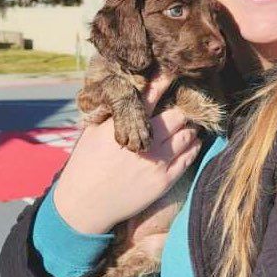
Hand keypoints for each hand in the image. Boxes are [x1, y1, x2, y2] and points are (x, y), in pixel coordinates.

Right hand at [54, 74, 200, 233]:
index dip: (164, 80)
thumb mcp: (93, 132)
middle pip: (177, 115)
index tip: (173, 70)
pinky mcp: (164, 180)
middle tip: (186, 103)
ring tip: (188, 123)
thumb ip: (113, 111)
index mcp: (123, 126)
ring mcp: (156, 162)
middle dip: (183, 107)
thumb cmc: (86, 165)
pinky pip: (189, 157)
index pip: (150, 96)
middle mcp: (143, 141)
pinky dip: (193, 145)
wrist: (83, 206)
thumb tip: (126, 89)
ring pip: (187, 135)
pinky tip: (192, 141)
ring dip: (189, 126)